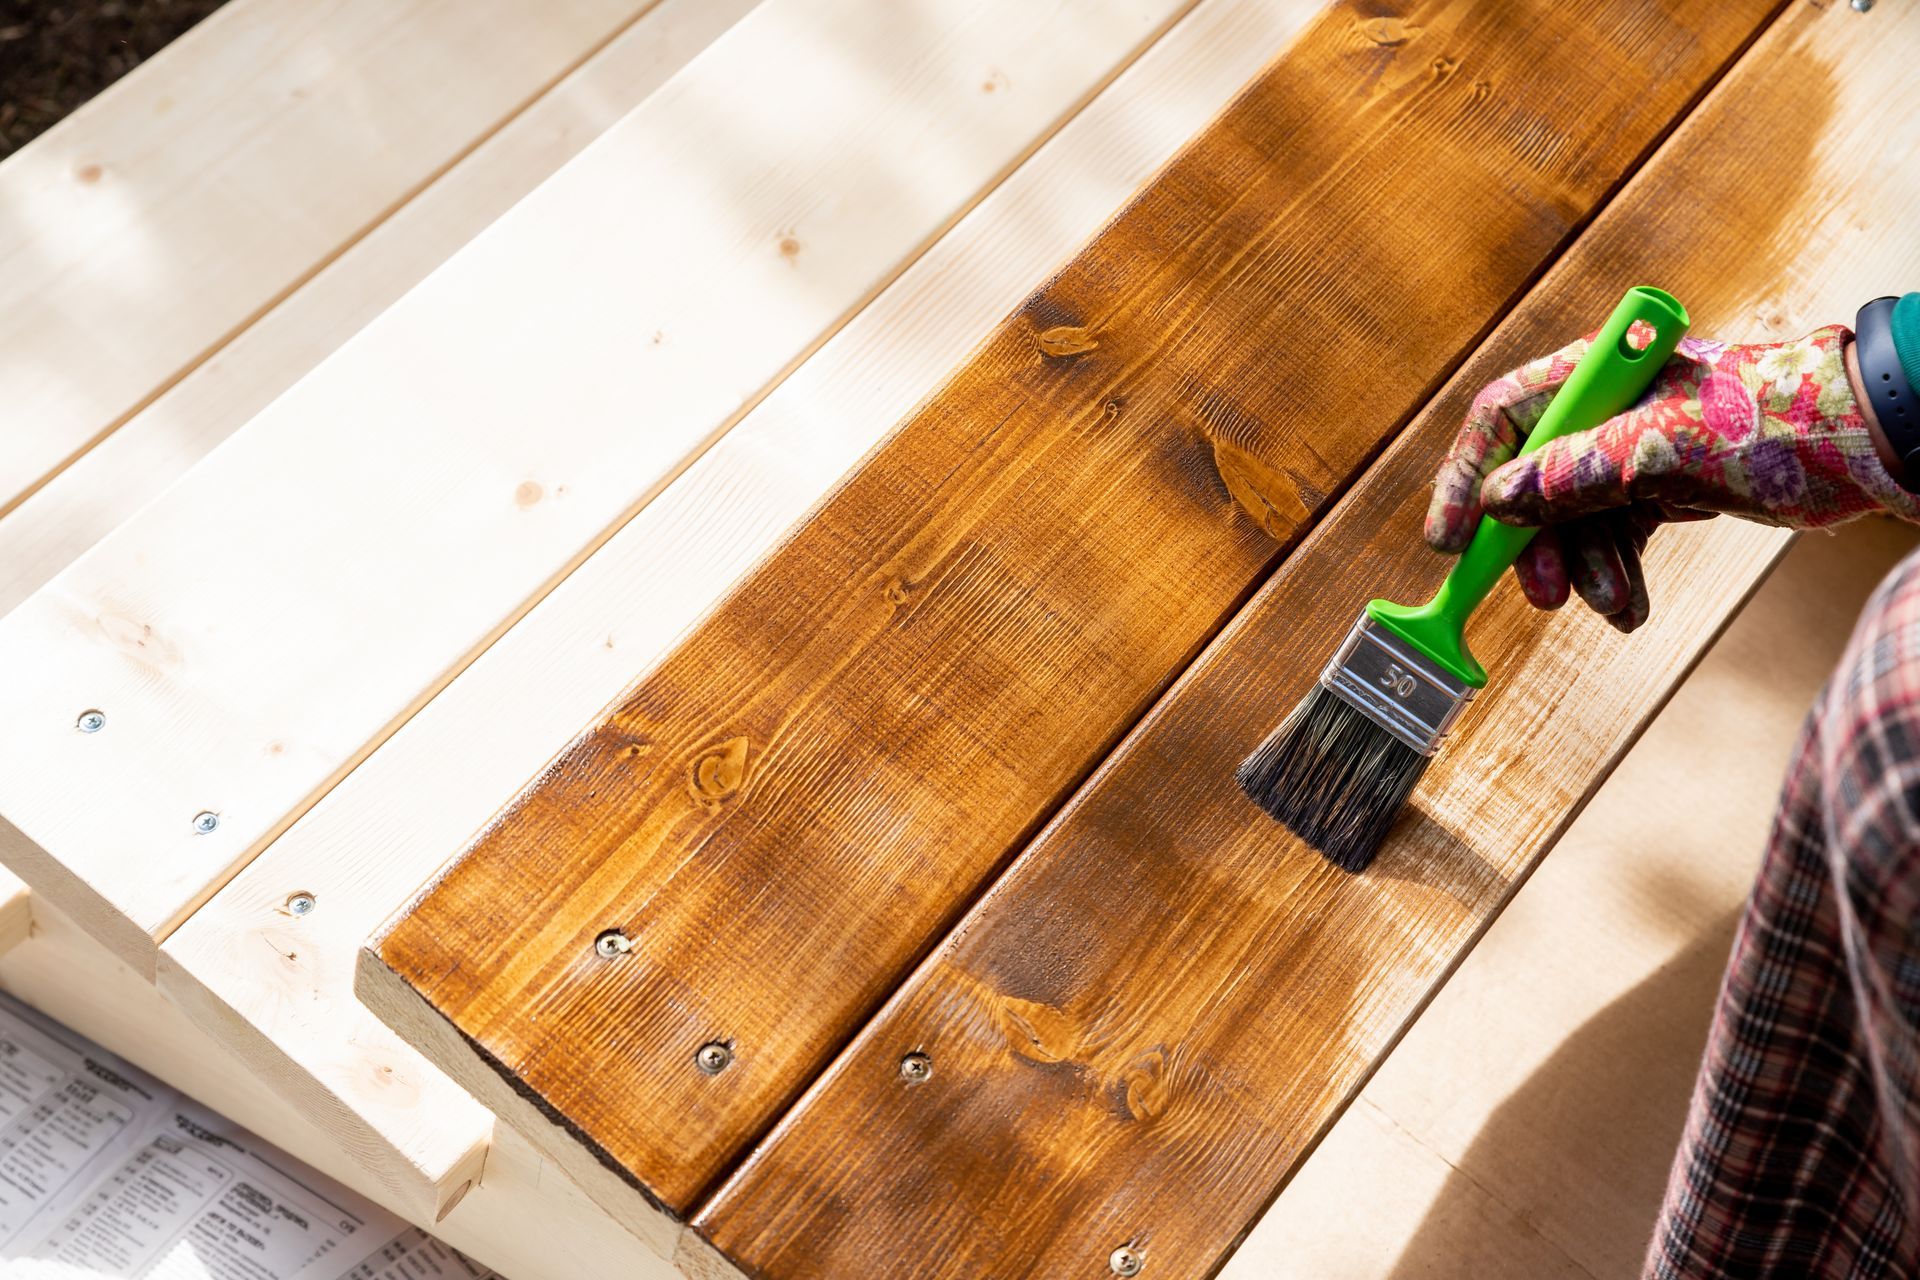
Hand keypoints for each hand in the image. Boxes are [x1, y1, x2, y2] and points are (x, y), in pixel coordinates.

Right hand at [1424, 324, 1913, 631]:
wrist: (1869, 444)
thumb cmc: (1776, 422)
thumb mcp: (1663, 450)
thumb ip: (1574, 473)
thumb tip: (1497, 502)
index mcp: (1600, 374)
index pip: (1502, 418)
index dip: (1466, 478)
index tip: (1452, 541)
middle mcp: (1608, 407)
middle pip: (1532, 479)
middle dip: (1537, 544)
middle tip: (1546, 595)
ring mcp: (1634, 448)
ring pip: (1574, 517)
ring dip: (1586, 569)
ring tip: (1613, 607)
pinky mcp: (1663, 485)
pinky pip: (1615, 534)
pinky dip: (1617, 572)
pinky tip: (1629, 607)